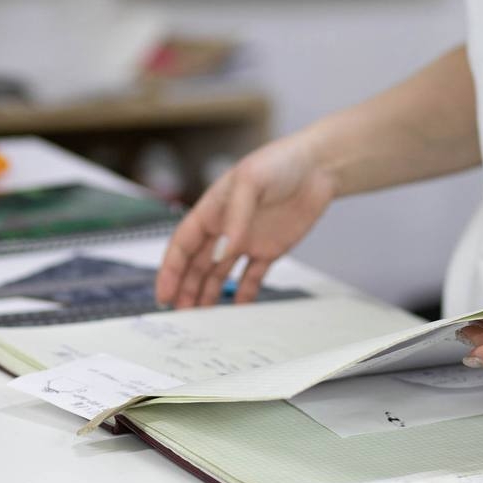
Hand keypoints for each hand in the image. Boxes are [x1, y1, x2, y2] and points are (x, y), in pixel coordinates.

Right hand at [156, 133, 337, 307]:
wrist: (318, 167)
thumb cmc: (279, 163)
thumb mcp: (250, 182)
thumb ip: (235, 218)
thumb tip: (221, 253)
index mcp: (211, 210)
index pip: (182, 245)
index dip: (171, 270)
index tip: (164, 294)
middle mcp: (225, 228)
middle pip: (197, 265)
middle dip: (186, 289)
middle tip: (182, 315)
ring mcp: (247, 240)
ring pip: (220, 274)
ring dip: (209, 294)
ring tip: (203, 318)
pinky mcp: (270, 249)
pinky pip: (252, 276)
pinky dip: (244, 293)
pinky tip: (236, 310)